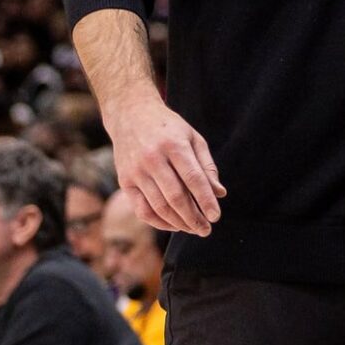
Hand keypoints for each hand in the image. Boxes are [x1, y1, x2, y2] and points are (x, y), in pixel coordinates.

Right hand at [106, 96, 225, 235]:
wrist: (131, 115)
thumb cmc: (169, 128)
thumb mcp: (192, 138)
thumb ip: (206, 166)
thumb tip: (219, 194)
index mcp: (174, 145)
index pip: (193, 179)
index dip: (206, 200)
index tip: (216, 217)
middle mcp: (153, 158)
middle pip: (176, 196)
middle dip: (193, 217)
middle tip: (206, 230)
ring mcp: (136, 171)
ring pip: (159, 206)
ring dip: (178, 223)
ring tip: (193, 229)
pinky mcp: (124, 181)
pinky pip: (142, 209)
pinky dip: (158, 222)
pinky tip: (174, 225)